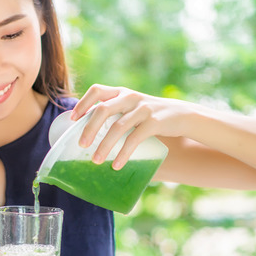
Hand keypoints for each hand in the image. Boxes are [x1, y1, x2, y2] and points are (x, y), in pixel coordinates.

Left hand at [71, 84, 186, 168]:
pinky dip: (123, 153)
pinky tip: (117, 165)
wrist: (182, 115)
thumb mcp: (132, 106)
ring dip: (104, 146)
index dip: (83, 103)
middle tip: (81, 145)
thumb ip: (115, 112)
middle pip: (103, 110)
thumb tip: (89, 133)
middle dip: (89, 128)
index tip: (73, 119)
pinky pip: (134, 139)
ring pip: (117, 127)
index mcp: (121, 92)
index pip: (97, 90)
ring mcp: (143, 109)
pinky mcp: (155, 122)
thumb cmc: (150, 115)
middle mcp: (130, 97)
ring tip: (96, 161)